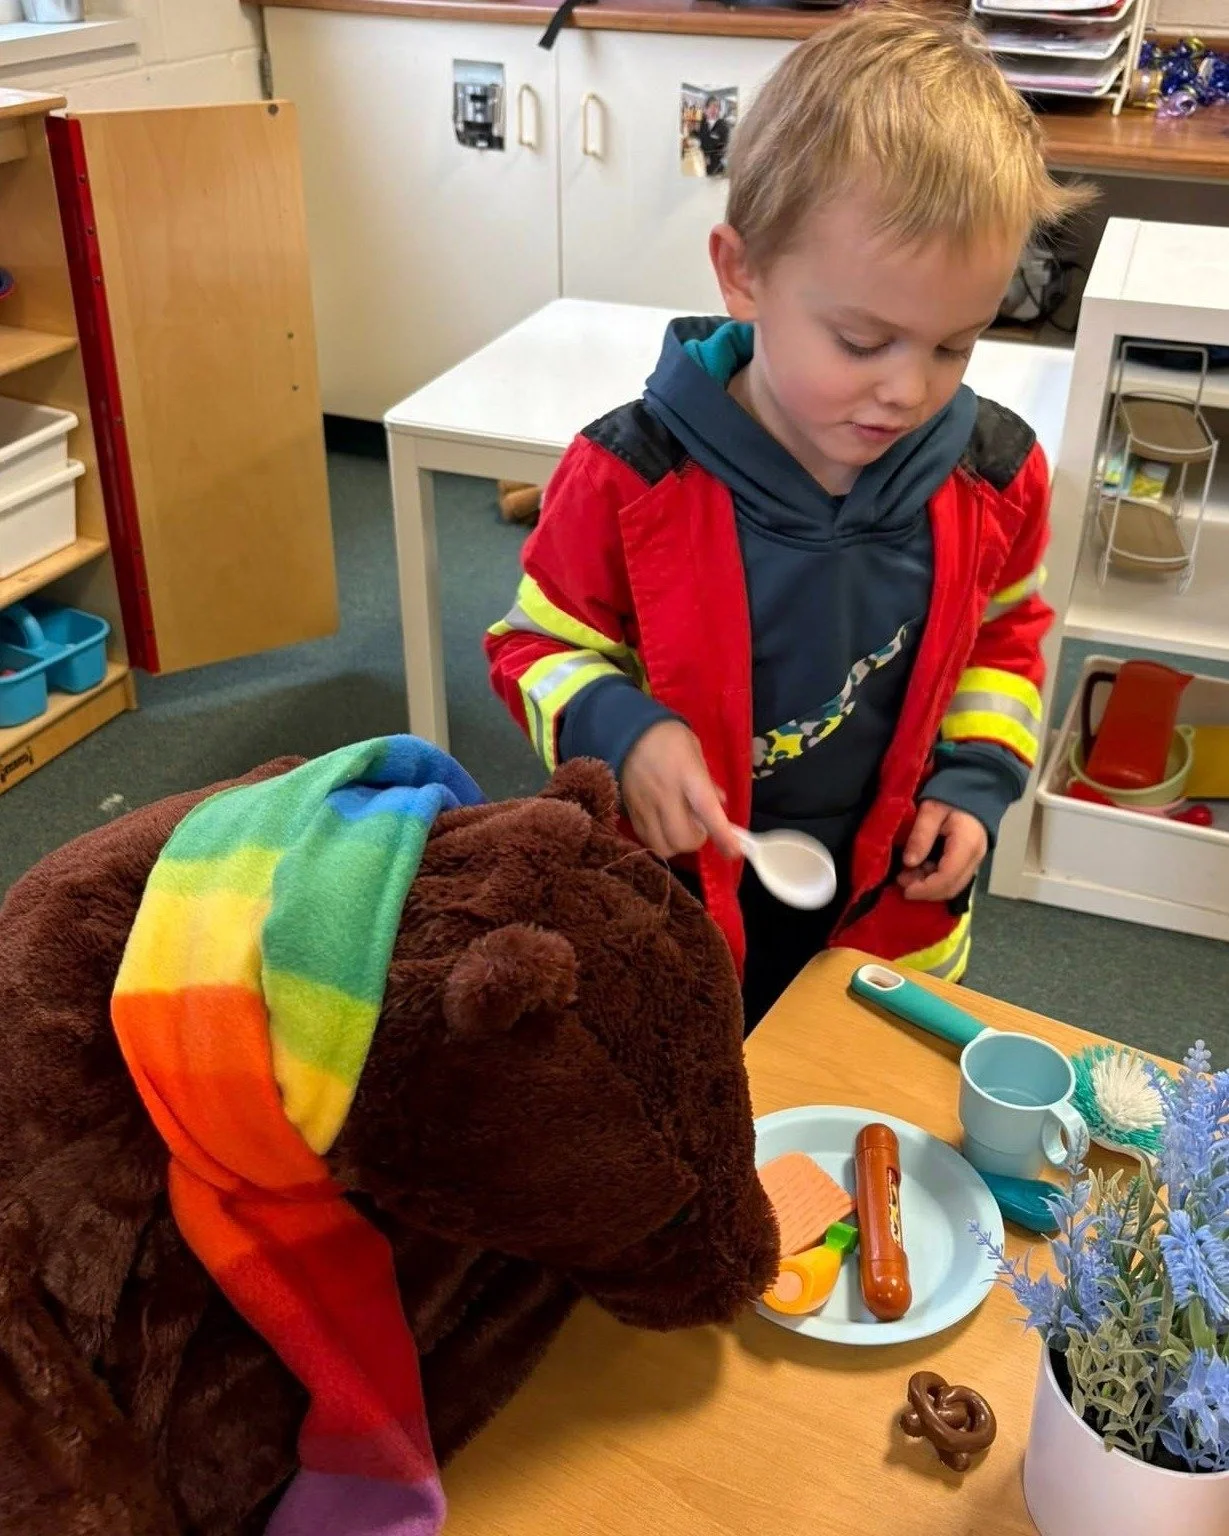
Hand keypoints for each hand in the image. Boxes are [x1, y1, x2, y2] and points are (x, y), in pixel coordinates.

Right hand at [621, 721, 739, 860]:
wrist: (625, 731)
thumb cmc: (667, 738)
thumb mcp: (695, 752)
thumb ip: (708, 782)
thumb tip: (720, 804)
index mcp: (688, 776)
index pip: (707, 811)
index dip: (722, 835)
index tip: (733, 851)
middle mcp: (665, 796)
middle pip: (681, 840)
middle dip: (695, 841)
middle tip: (698, 827)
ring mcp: (645, 807)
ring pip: (662, 847)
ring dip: (676, 845)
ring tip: (679, 828)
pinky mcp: (630, 813)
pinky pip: (647, 840)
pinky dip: (660, 840)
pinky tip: (663, 827)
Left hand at [898, 801, 987, 902]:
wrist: (974, 786)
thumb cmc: (950, 795)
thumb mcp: (930, 810)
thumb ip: (920, 836)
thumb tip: (909, 863)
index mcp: (966, 845)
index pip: (946, 877)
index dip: (924, 888)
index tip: (903, 888)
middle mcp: (975, 857)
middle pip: (951, 887)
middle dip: (925, 890)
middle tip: (902, 880)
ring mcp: (976, 860)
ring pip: (954, 885)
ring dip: (930, 886)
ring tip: (908, 875)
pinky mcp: (971, 859)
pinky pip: (955, 877)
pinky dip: (936, 879)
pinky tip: (920, 869)